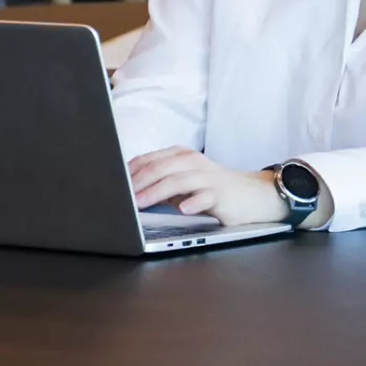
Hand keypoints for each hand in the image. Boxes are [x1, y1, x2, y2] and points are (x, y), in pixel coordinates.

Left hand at [128, 147, 287, 226]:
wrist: (254, 194)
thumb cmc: (214, 189)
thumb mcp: (184, 183)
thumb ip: (161, 183)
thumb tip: (130, 192)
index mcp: (181, 156)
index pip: (149, 159)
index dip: (130, 171)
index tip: (111, 183)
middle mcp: (193, 162)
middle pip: (160, 167)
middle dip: (137, 182)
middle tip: (120, 196)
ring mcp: (207, 177)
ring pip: (177, 180)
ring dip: (155, 192)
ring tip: (138, 203)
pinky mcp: (221, 194)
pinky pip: (205, 196)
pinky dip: (193, 202)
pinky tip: (183, 209)